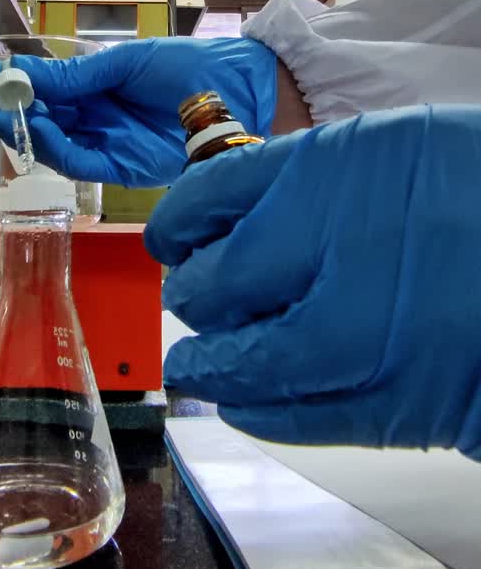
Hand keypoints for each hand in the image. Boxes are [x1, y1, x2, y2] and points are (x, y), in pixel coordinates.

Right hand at [0, 37, 276, 187]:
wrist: (240, 94)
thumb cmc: (190, 67)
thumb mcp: (127, 63)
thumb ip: (78, 76)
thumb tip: (28, 74)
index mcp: (101, 84)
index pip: (50, 86)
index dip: (18, 82)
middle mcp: (100, 115)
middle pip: (46, 116)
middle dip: (12, 108)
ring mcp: (110, 142)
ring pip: (57, 142)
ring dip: (28, 130)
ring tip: (3, 114)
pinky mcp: (122, 169)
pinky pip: (81, 163)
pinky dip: (57, 150)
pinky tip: (41, 130)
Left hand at [146, 106, 480, 457]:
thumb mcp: (389, 150)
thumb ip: (307, 181)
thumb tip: (231, 223)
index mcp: (331, 169)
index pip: (205, 200)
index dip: (177, 225)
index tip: (174, 238)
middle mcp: (332, 248)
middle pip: (212, 284)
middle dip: (196, 294)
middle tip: (197, 297)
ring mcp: (361, 333)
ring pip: (242, 363)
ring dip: (213, 363)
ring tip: (203, 362)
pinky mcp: (395, 403)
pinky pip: (292, 418)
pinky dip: (257, 410)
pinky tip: (248, 401)